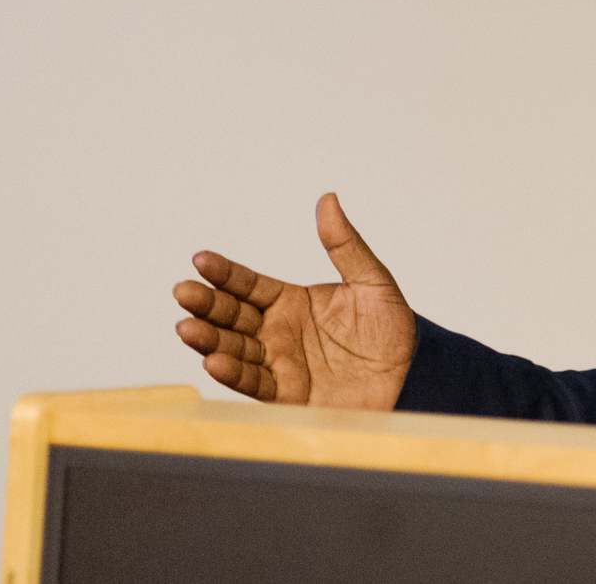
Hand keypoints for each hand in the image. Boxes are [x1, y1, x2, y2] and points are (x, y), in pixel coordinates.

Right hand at [173, 193, 415, 407]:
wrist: (412, 376)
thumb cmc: (393, 328)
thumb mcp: (372, 281)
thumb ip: (345, 245)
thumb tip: (328, 200)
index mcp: (292, 301)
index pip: (249, 284)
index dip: (225, 273)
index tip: (201, 260)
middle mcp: (278, 331)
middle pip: (232, 315)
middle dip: (206, 304)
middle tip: (183, 292)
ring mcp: (279, 363)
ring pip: (235, 348)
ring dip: (209, 339)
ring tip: (187, 328)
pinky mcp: (287, 395)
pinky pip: (254, 383)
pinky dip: (233, 374)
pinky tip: (214, 362)